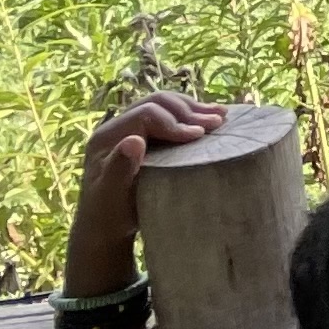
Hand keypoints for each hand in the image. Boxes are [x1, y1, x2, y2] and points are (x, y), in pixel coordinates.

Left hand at [71, 92, 220, 294]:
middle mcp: (117, 127)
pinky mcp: (145, 135)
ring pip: (165, 104)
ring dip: (193, 108)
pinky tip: (211, 117)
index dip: (175, 122)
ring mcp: (131, 128)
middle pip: (157, 103)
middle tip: (217, 123)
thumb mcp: (111, 197)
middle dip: (188, 111)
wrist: (107, 226)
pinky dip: (191, 114)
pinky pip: (169, 115)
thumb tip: (134, 140)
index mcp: (107, 137)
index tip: (199, 136)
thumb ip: (119, 169)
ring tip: (221, 116)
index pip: (146, 114)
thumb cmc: (109, 215)